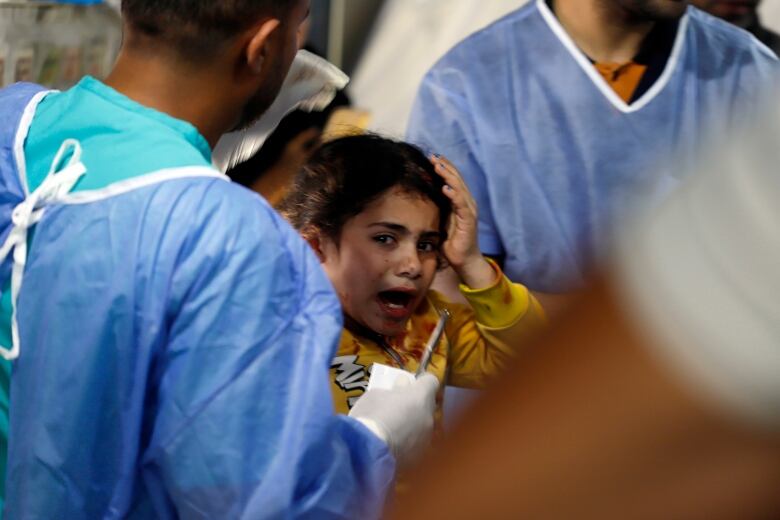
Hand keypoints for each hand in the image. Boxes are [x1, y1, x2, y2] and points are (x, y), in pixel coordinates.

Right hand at [349, 374, 438, 465]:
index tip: (412, 383)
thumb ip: (393, 391)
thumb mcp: (376, 394)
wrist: (367, 451)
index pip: (431, 381)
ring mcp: (427, 438)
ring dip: (413, 424)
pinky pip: (417, 444)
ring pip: (424, 426)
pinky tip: (394, 445)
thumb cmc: (371, 415)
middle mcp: (429, 416)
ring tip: (395, 429)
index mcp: (421, 395)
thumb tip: (401, 387)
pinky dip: (409, 442)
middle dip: (416, 404)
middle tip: (399, 406)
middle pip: (428, 405)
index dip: (422, 381)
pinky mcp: (420, 456)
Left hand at [432, 155, 495, 289]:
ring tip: (438, 166)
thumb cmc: (452, 242)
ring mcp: (469, 211)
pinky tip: (446, 187)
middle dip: (444, 167)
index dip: (444, 168)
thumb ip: (437, 207)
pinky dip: (454, 195)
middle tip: (433, 156)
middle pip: (456, 179)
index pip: (453, 180)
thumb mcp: (441, 220)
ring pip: (459, 188)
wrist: (464, 260)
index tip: (431, 157)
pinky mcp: (469, 220)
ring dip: (448, 176)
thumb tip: (422, 196)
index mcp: (460, 202)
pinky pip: (462, 204)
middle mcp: (467, 203)